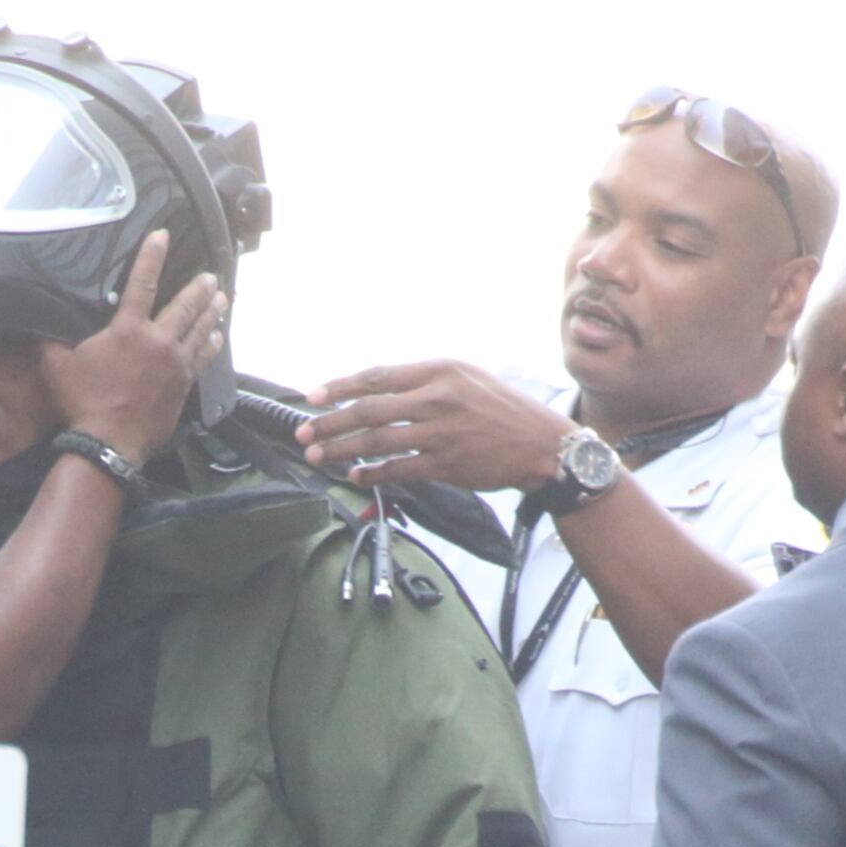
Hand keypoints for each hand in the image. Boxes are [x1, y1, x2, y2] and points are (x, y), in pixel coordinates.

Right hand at [41, 232, 225, 465]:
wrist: (109, 443)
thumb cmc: (82, 403)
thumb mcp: (57, 365)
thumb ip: (52, 338)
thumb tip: (39, 320)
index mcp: (128, 330)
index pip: (142, 282)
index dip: (152, 255)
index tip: (162, 235)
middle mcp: (157, 341)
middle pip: (184, 306)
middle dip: (198, 288)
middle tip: (210, 275)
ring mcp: (174, 365)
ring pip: (200, 330)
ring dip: (212, 312)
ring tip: (222, 298)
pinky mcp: (182, 387)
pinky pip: (202, 360)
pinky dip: (212, 345)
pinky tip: (219, 337)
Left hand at [297, 360, 572, 493]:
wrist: (542, 443)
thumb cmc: (501, 409)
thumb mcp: (465, 378)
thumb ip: (424, 381)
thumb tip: (377, 390)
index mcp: (440, 371)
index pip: (377, 377)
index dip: (340, 387)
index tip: (312, 396)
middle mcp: (438, 398)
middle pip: (369, 410)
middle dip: (329, 423)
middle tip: (303, 433)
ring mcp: (441, 432)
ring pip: (377, 441)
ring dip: (342, 450)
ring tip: (318, 456)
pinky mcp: (446, 464)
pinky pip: (398, 469)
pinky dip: (372, 473)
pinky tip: (355, 475)